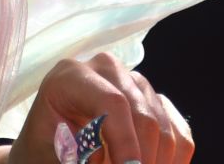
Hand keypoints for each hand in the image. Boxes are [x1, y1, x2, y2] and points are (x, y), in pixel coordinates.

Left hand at [8, 53, 192, 163]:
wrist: (46, 151)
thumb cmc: (43, 154)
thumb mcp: (52, 156)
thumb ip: (81, 158)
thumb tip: (123, 162)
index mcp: (71, 76)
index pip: (112, 103)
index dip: (126, 144)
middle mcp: (106, 69)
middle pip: (143, 115)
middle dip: (143, 159)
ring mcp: (133, 82)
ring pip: (165, 128)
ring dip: (157, 163)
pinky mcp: (154, 101)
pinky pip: (179, 133)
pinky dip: (173, 161)